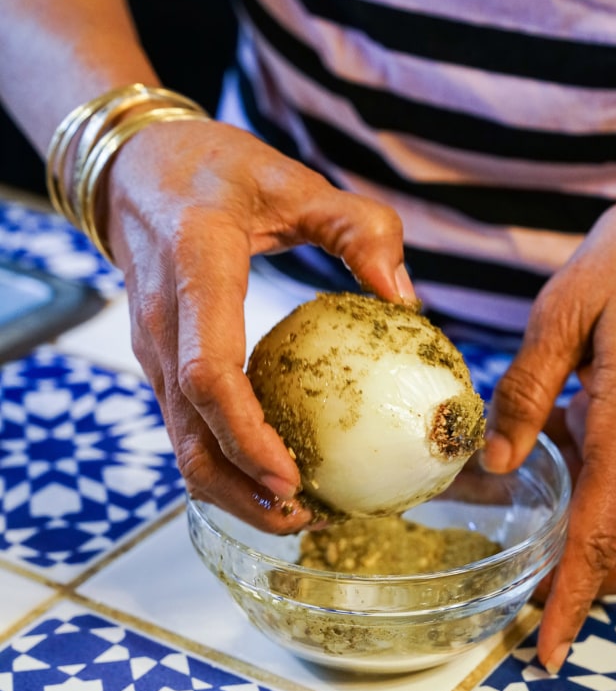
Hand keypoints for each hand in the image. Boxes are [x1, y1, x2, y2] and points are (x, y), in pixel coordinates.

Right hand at [103, 117, 415, 531]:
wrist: (133, 171)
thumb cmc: (217, 170)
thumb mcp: (293, 179)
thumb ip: (358, 228)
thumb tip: (407, 299)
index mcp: (193, 271)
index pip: (208, 372)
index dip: (244, 433)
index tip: (289, 475)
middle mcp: (161, 324)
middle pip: (188, 433)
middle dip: (240, 489)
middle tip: (304, 520)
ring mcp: (152, 351)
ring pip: (180, 443)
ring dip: (232, 490)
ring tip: (297, 516)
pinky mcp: (159, 366)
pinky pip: (186, 429)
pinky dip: (226, 464)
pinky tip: (276, 476)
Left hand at [482, 189, 615, 671]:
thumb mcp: (560, 314)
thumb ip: (524, 392)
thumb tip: (495, 462)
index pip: (595, 538)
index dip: (569, 601)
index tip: (546, 652)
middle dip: (582, 591)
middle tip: (524, 599)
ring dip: (587, 550)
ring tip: (526, 539)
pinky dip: (596, 505)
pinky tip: (552, 468)